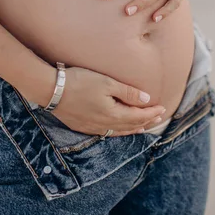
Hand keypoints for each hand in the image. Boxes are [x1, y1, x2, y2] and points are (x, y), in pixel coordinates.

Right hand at [50, 66, 166, 136]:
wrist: (52, 90)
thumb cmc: (80, 81)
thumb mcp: (107, 82)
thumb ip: (128, 92)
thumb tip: (147, 100)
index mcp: (113, 114)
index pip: (138, 116)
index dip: (151, 113)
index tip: (163, 108)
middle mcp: (104, 124)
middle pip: (130, 125)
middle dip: (146, 121)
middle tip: (159, 117)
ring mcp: (93, 127)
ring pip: (119, 131)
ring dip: (133, 128)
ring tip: (144, 127)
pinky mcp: (83, 126)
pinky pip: (107, 133)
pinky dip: (118, 131)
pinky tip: (119, 129)